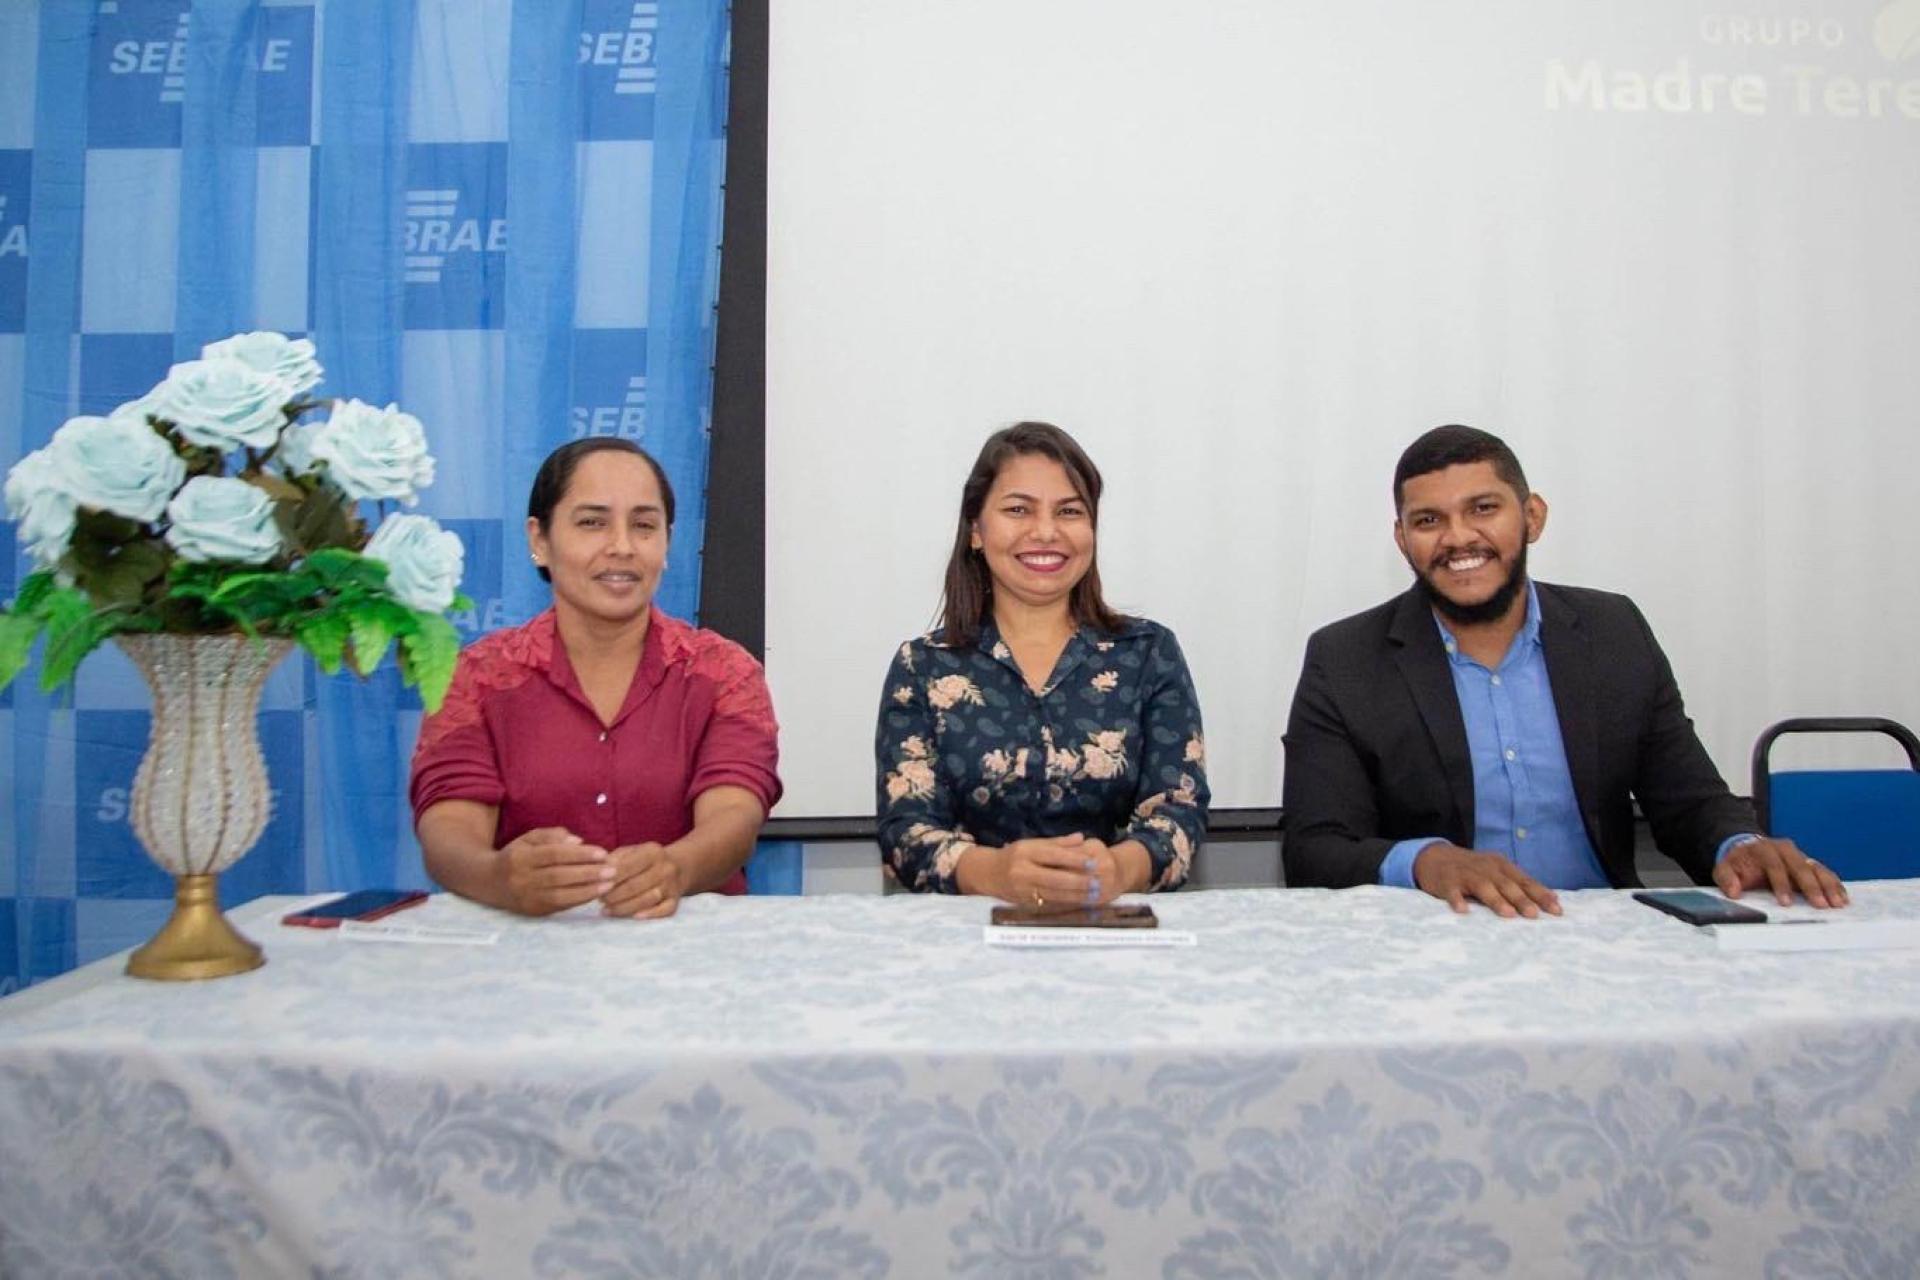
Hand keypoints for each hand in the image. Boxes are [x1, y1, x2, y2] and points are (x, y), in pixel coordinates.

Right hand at [499, 827, 611, 916]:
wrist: (489, 882)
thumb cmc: (518, 855)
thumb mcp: (530, 838)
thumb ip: (553, 835)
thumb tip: (578, 842)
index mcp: (520, 857)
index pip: (553, 855)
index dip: (579, 854)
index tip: (602, 853)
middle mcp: (522, 879)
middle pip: (558, 876)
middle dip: (588, 873)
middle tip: (612, 870)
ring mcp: (527, 898)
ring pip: (560, 895)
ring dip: (588, 891)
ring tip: (609, 884)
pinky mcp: (533, 911)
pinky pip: (560, 906)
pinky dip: (579, 900)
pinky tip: (596, 893)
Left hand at [600, 842, 685, 918]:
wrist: (677, 866)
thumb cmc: (644, 860)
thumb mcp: (630, 852)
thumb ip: (614, 860)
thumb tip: (597, 874)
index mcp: (652, 852)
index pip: (627, 866)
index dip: (610, 878)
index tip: (595, 885)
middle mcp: (665, 868)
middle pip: (635, 886)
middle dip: (613, 896)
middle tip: (600, 901)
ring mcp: (672, 885)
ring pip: (647, 900)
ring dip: (624, 907)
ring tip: (608, 910)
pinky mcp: (676, 901)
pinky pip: (664, 911)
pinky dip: (650, 915)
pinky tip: (633, 917)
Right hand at [997, 834, 1099, 907]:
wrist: (988, 874)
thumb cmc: (1014, 855)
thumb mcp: (1032, 844)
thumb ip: (1057, 842)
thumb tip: (1081, 838)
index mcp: (1025, 852)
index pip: (1053, 855)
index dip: (1074, 860)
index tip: (1093, 862)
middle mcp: (1022, 871)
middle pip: (1055, 878)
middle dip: (1078, 882)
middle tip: (1098, 882)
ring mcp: (1022, 889)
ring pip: (1053, 894)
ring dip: (1076, 896)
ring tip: (1094, 895)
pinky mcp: (1024, 903)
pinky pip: (1048, 904)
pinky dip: (1065, 904)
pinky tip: (1080, 902)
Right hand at [1413, 844, 1561, 918]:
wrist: (1435, 858)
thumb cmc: (1473, 871)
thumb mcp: (1497, 872)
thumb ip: (1519, 884)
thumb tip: (1552, 899)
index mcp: (1502, 865)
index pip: (1525, 881)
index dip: (1541, 895)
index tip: (1556, 910)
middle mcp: (1487, 868)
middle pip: (1507, 884)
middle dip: (1522, 899)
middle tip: (1534, 915)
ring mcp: (1466, 874)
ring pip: (1483, 886)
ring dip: (1496, 900)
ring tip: (1508, 914)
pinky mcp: (1447, 881)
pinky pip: (1453, 891)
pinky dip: (1457, 900)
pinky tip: (1463, 911)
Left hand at [1714, 837, 1847, 908]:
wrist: (1748, 850)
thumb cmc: (1738, 863)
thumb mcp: (1725, 868)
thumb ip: (1727, 878)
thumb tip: (1734, 892)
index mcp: (1764, 849)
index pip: (1774, 866)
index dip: (1781, 884)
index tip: (1786, 903)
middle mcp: (1785, 850)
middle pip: (1801, 867)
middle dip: (1811, 886)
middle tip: (1820, 905)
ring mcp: (1799, 855)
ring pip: (1817, 868)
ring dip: (1828, 886)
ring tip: (1837, 903)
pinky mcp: (1809, 863)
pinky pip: (1824, 872)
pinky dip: (1834, 884)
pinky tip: (1842, 898)